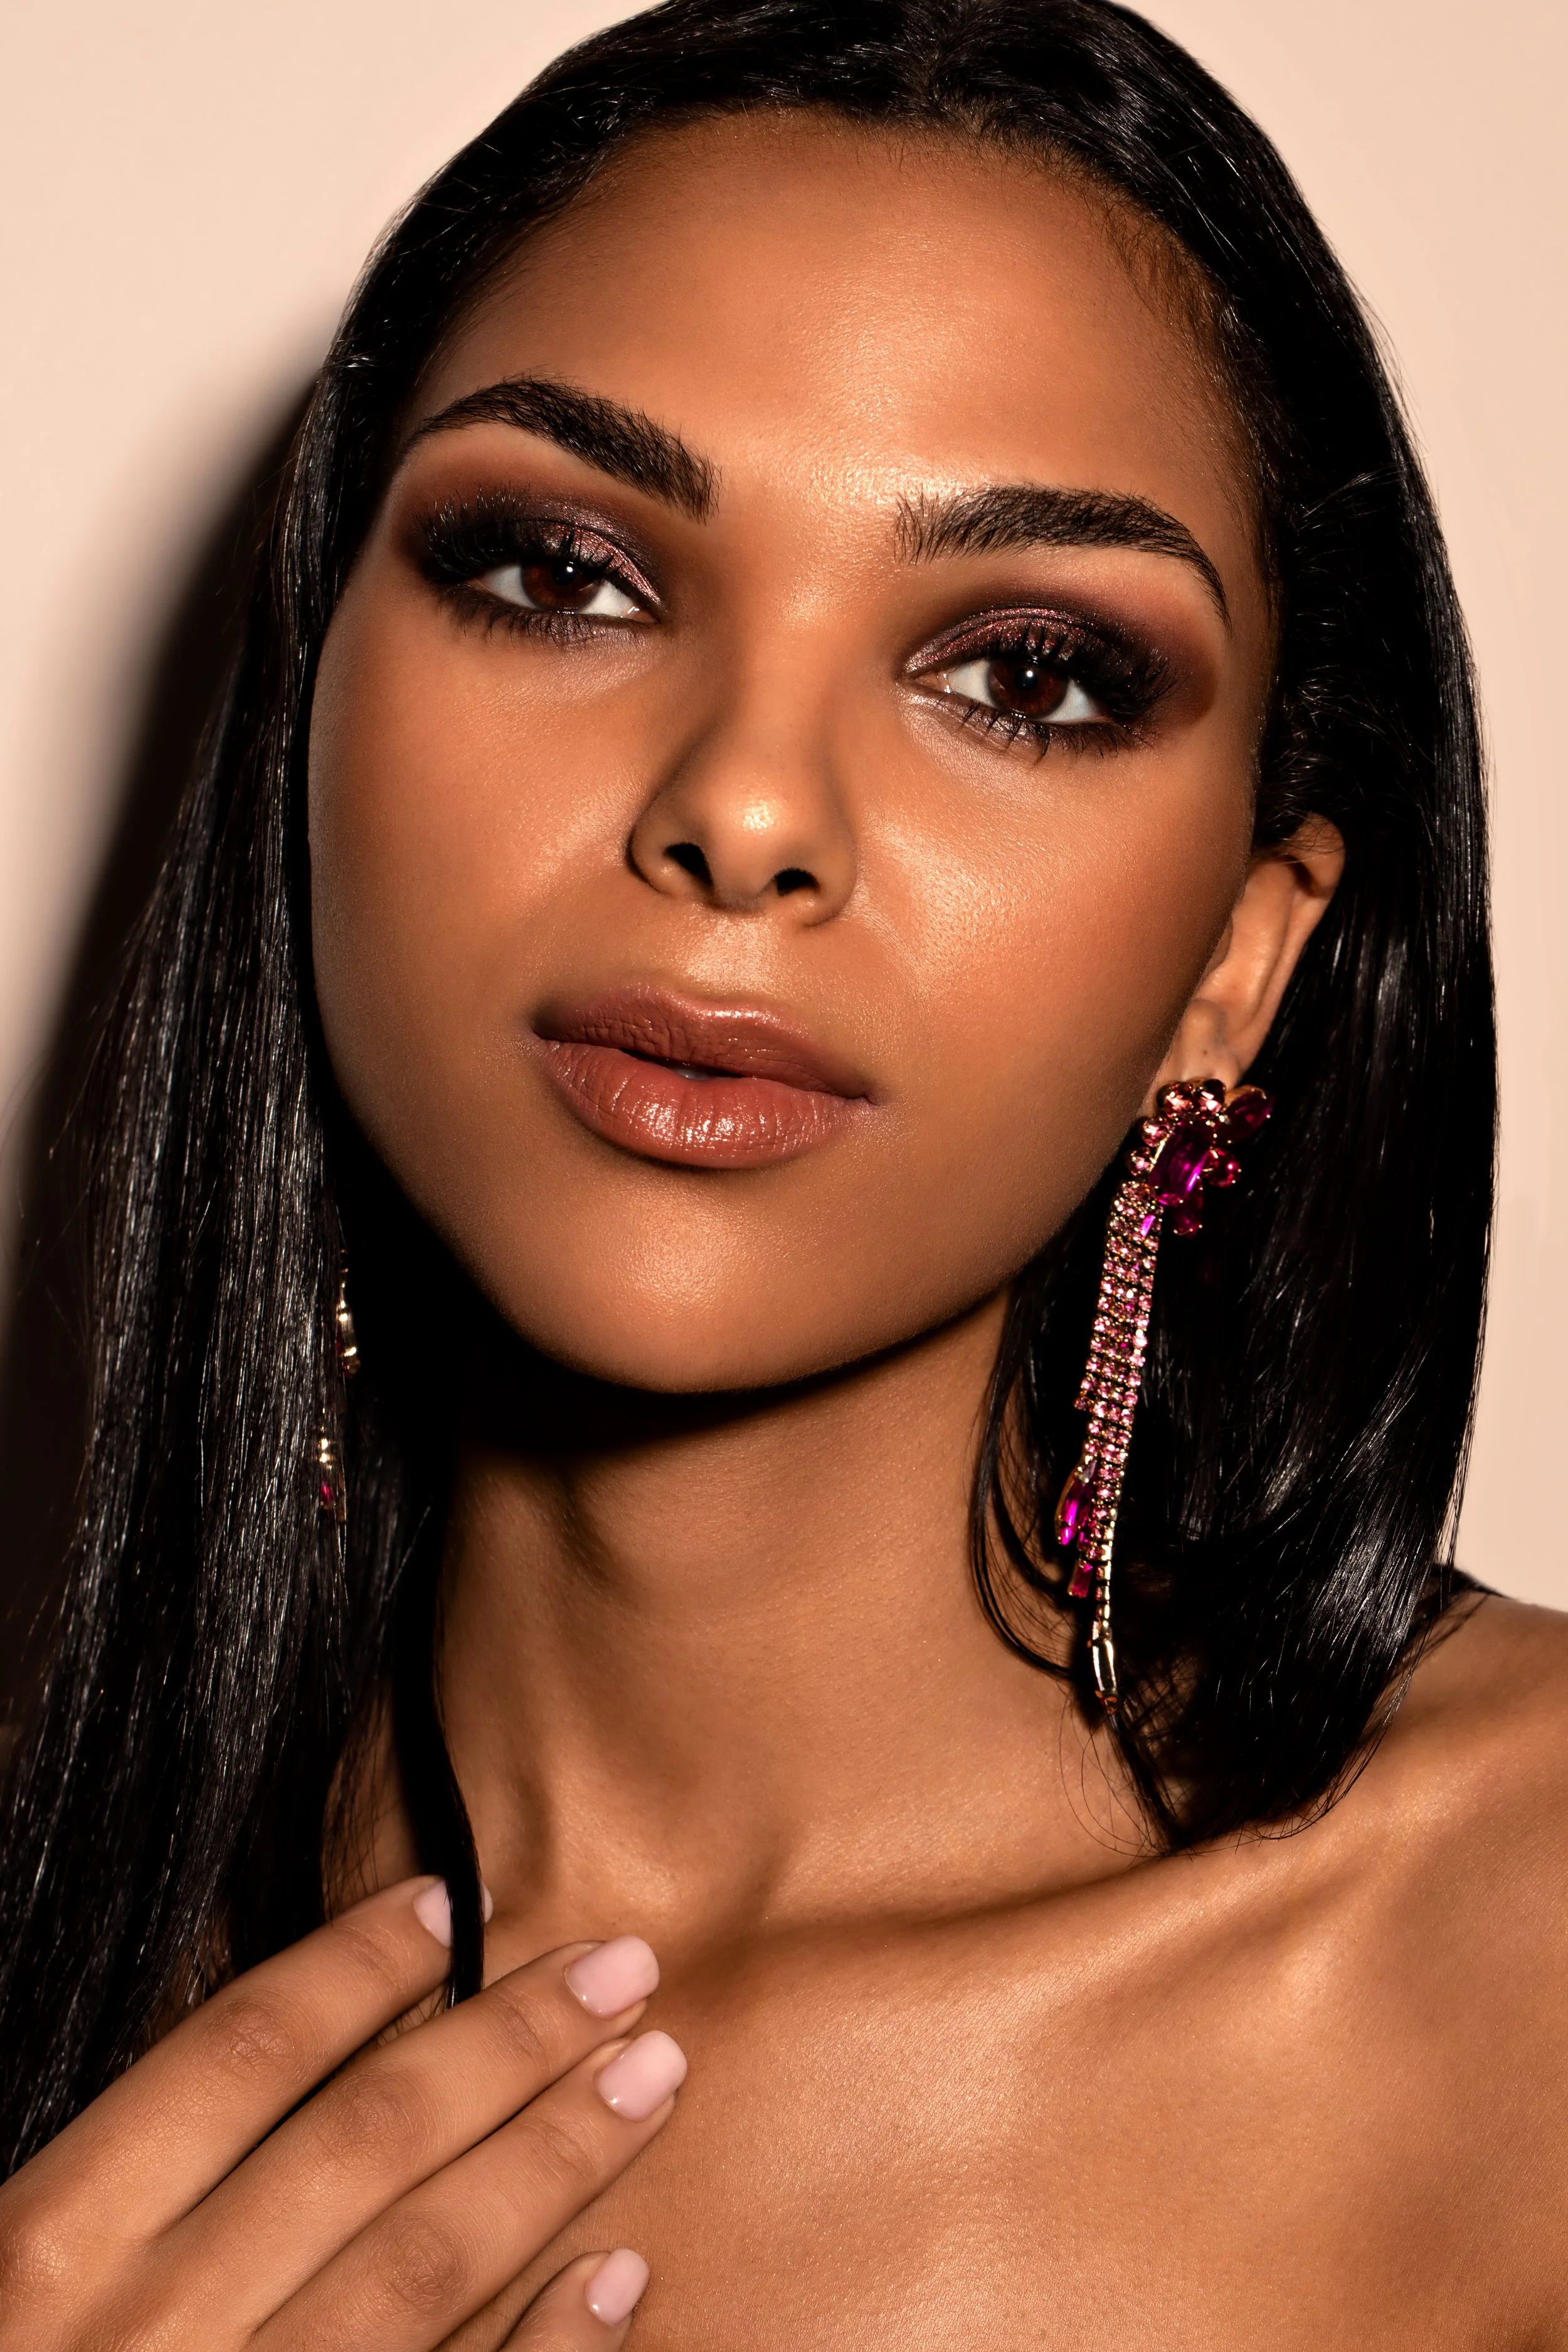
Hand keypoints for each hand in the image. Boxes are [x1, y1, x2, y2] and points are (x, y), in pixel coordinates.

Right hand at [0, 1877, 684, 2348]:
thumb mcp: (14, 2284)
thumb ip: (121, 2193)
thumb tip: (279, 2056)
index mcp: (49, 2251)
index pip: (234, 2055)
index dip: (353, 1967)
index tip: (449, 1902)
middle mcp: (149, 2331)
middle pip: (363, 2140)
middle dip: (508, 2040)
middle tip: (624, 1962)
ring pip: (424, 2262)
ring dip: (555, 2159)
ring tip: (652, 2072)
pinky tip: (623, 2277)